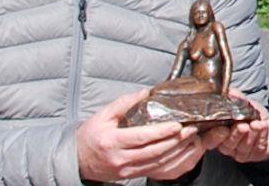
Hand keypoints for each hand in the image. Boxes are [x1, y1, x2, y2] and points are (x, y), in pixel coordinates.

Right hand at [77, 89, 205, 181]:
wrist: (78, 159)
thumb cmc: (90, 135)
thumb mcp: (103, 114)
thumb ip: (124, 103)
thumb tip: (145, 93)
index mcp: (113, 141)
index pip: (142, 137)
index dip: (161, 132)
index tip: (177, 125)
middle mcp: (120, 158)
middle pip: (153, 151)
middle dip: (175, 141)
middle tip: (190, 130)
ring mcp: (126, 169)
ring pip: (156, 162)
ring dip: (175, 151)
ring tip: (189, 139)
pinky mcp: (131, 175)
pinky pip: (154, 170)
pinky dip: (169, 161)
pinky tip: (178, 152)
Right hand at [202, 89, 268, 162]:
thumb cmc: (251, 116)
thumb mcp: (244, 105)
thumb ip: (235, 98)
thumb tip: (229, 91)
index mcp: (219, 134)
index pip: (210, 140)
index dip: (214, 136)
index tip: (223, 128)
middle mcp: (228, 146)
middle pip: (227, 145)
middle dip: (235, 135)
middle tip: (242, 126)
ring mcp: (241, 153)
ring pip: (243, 147)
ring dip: (251, 134)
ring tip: (256, 123)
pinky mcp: (255, 155)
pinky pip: (257, 148)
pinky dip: (261, 136)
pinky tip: (263, 126)